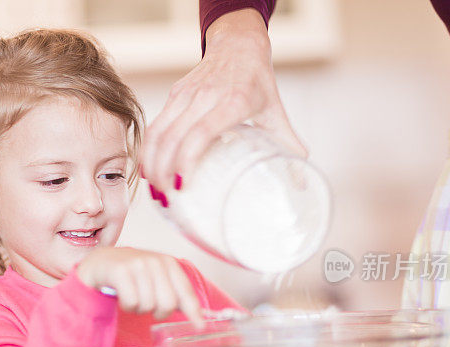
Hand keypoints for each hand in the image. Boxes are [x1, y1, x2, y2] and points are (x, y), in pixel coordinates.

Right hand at [76, 247, 202, 325]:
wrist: (100, 263)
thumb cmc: (131, 275)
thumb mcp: (156, 279)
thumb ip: (176, 295)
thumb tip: (200, 318)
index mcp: (168, 263)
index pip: (186, 292)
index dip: (194, 312)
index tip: (200, 326)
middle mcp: (155, 261)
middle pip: (168, 303)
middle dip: (158, 311)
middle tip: (148, 305)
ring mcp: (137, 264)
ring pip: (148, 305)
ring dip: (139, 308)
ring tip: (133, 296)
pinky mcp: (119, 271)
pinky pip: (131, 302)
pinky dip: (127, 306)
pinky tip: (123, 296)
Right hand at [140, 8, 306, 192]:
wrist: (239, 44)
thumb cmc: (258, 81)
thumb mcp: (276, 111)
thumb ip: (288, 145)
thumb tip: (300, 183)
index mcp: (233, 102)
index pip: (201, 132)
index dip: (187, 159)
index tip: (183, 185)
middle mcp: (205, 96)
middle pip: (173, 136)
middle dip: (164, 171)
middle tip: (166, 199)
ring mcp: (186, 94)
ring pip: (159, 131)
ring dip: (152, 163)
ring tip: (156, 191)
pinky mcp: (175, 94)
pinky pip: (156, 125)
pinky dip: (149, 150)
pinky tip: (149, 170)